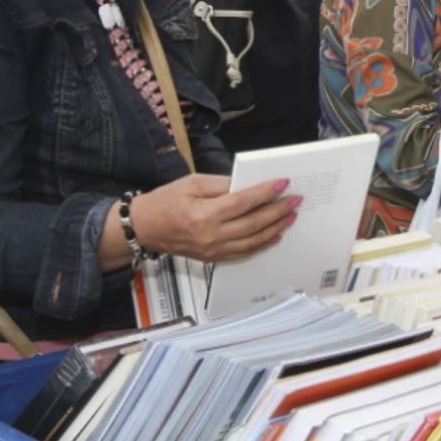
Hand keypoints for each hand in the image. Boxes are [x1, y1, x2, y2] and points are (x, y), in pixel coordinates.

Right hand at [129, 174, 297, 263]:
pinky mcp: (213, 258)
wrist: (144, 228)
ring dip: (275, 228)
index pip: (243, 202)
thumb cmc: (165, 201)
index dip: (266, 192)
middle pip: (253, 223)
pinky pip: (243, 253)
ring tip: (291, 216)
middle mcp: (210, 236)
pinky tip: (275, 235)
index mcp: (203, 215)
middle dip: (278, 211)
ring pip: (252, 241)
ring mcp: (212, 251)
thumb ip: (222, 184)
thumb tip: (248, 184)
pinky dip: (261, 244)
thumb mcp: (192, 183)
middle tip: (295, 200)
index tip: (283, 183)